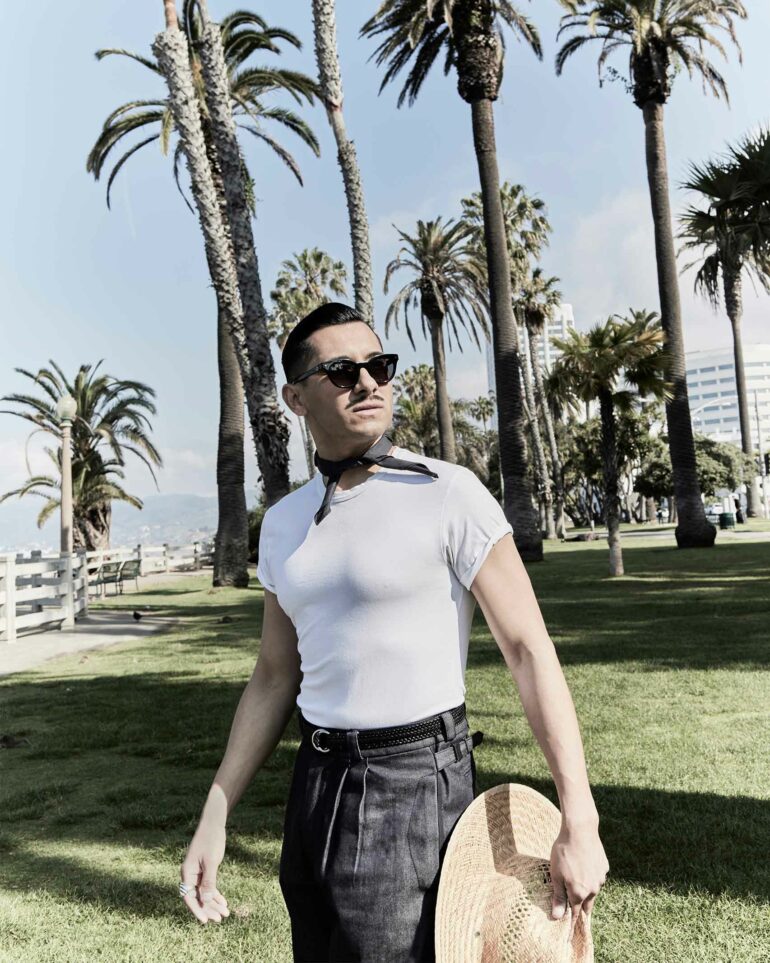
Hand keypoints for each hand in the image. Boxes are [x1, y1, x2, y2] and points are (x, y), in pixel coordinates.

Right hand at [180, 819, 230, 924]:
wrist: (213, 824)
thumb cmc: (211, 840)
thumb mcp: (211, 862)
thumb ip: (208, 881)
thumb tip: (206, 900)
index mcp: (187, 873)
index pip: (189, 897)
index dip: (197, 910)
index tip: (205, 921)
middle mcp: (190, 875)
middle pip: (197, 897)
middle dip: (208, 909)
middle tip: (220, 919)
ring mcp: (197, 873)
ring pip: (204, 893)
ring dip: (214, 903)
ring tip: (225, 913)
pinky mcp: (205, 870)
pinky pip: (209, 886)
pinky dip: (216, 894)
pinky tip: (224, 902)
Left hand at [549, 822, 608, 940]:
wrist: (580, 830)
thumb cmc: (564, 851)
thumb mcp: (555, 874)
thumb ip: (558, 896)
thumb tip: (556, 917)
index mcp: (579, 893)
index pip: (575, 914)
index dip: (571, 924)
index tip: (568, 934)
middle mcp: (593, 889)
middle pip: (586, 904)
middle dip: (579, 906)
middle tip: (573, 906)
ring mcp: (600, 878)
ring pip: (592, 890)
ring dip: (585, 889)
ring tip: (575, 877)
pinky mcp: (604, 867)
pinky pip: (597, 876)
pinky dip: (590, 875)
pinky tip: (583, 865)